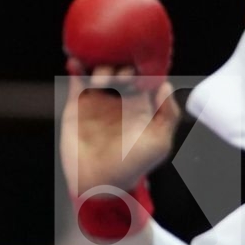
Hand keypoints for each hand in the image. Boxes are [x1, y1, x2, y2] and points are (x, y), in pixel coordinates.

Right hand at [61, 67, 180, 198]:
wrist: (99, 181)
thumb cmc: (132, 165)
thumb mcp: (159, 142)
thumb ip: (168, 115)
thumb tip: (164, 85)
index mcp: (140, 103)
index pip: (143, 74)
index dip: (143, 68)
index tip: (141, 72)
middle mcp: (119, 96)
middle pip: (121, 67)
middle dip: (121, 67)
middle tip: (119, 81)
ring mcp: (98, 98)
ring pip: (99, 69)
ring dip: (100, 67)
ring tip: (100, 81)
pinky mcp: (77, 103)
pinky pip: (76, 80)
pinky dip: (75, 68)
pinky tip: (75, 62)